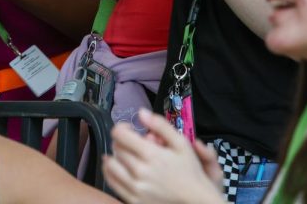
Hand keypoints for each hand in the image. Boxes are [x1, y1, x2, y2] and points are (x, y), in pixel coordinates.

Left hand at [104, 110, 224, 203]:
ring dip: (114, 156)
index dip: (122, 127)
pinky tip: (119, 168)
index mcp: (151, 155)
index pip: (119, 134)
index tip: (129, 129)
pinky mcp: (133, 199)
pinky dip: (110, 172)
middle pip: (116, 148)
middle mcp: (140, 171)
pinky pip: (111, 182)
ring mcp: (135, 188)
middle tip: (133, 143)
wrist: (196, 201)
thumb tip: (141, 112)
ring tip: (124, 155)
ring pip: (110, 164)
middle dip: (122, 141)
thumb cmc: (190, 172)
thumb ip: (160, 125)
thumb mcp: (181, 143)